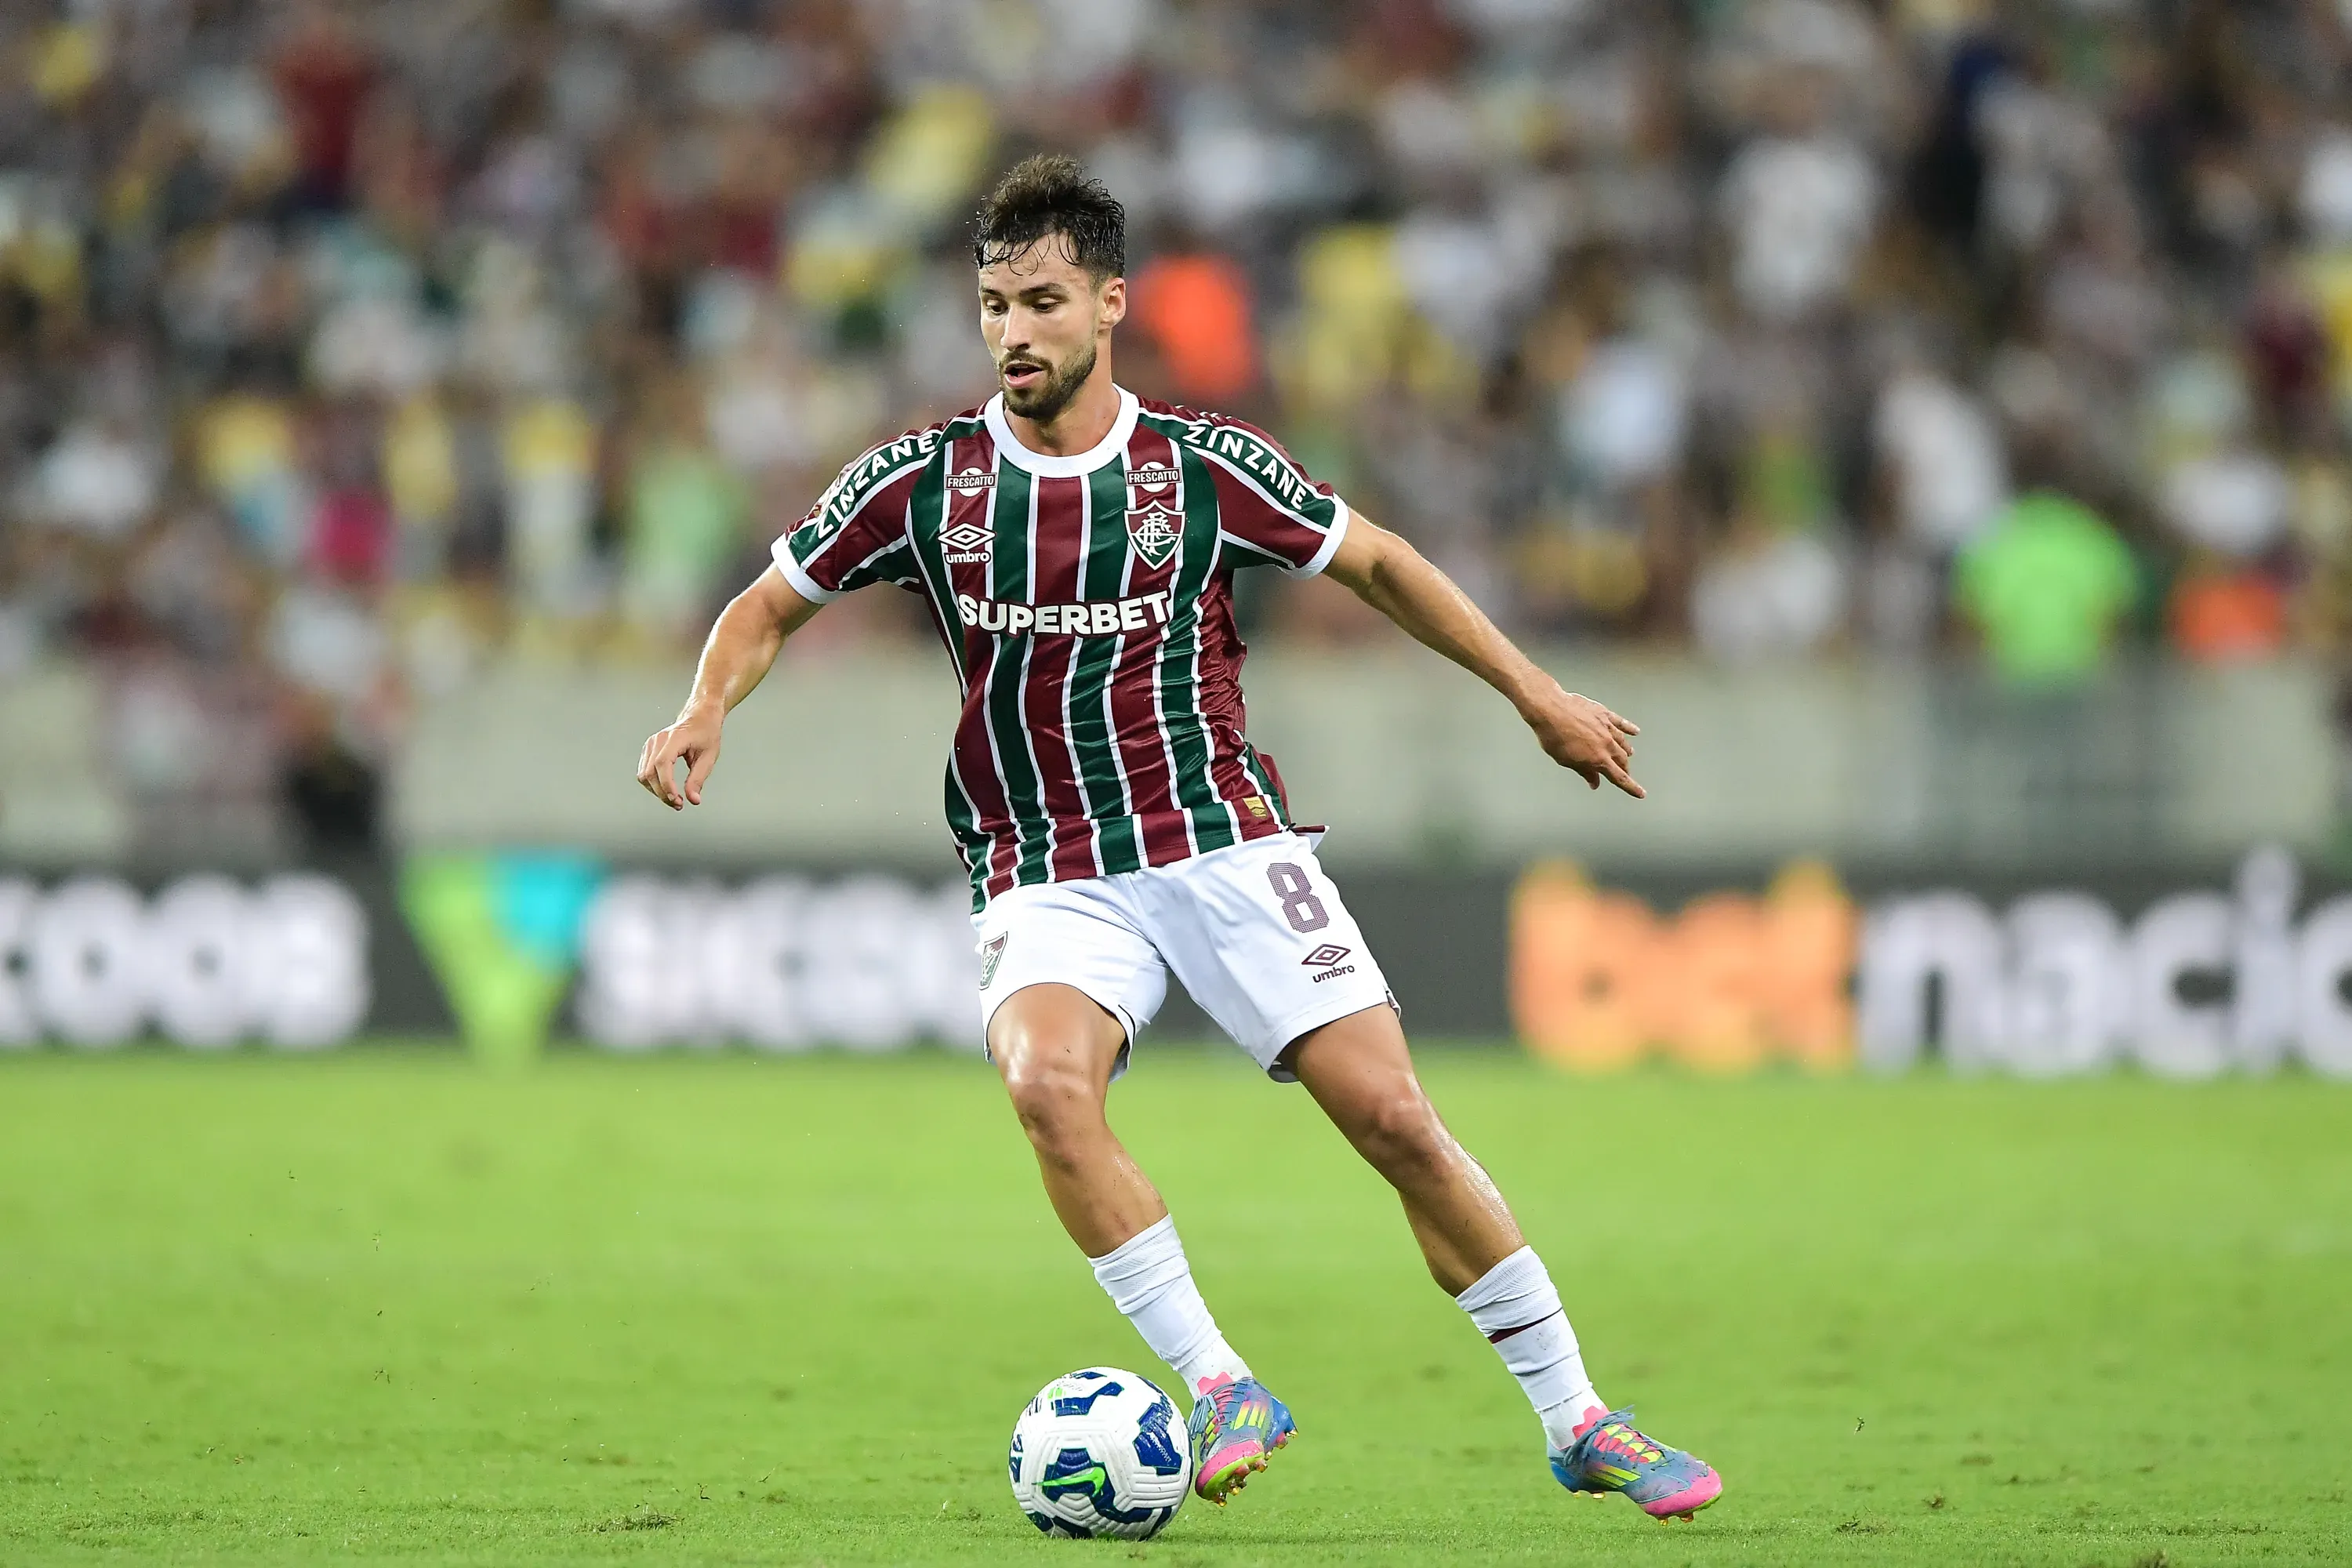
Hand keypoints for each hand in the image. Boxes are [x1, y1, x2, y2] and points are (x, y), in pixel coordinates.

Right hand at [636, 703, 723, 809]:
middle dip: (662, 793)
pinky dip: (653, 784)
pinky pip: (644, 771)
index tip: (676, 799)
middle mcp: (658, 740)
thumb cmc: (706, 733)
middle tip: (678, 804)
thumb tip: (693, 800)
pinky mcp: (649, 749)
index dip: (666, 784)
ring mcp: (651, 744)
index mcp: (674, 738)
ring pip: (644, 775)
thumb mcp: (708, 757)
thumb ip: (698, 779)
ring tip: (674, 799)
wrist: (700, 717)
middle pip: (650, 772)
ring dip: (657, 791)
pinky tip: (666, 790)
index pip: (663, 763)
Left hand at [1519, 682, 1643, 797]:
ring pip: (1623, 743)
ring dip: (1626, 751)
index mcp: (1598, 759)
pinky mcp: (1604, 714)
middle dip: (1624, 769)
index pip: (1619, 777)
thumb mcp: (1566, 760)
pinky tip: (1635, 731)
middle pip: (1622, 760)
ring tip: (1629, 755)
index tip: (1640, 793)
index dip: (1631, 787)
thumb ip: (1584, 771)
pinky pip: (1621, 722)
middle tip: (1623, 773)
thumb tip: (1594, 782)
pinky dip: (1629, 728)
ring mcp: (1607, 728)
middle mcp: (1607, 744)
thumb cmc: (1554, 735)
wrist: (1551, 709)